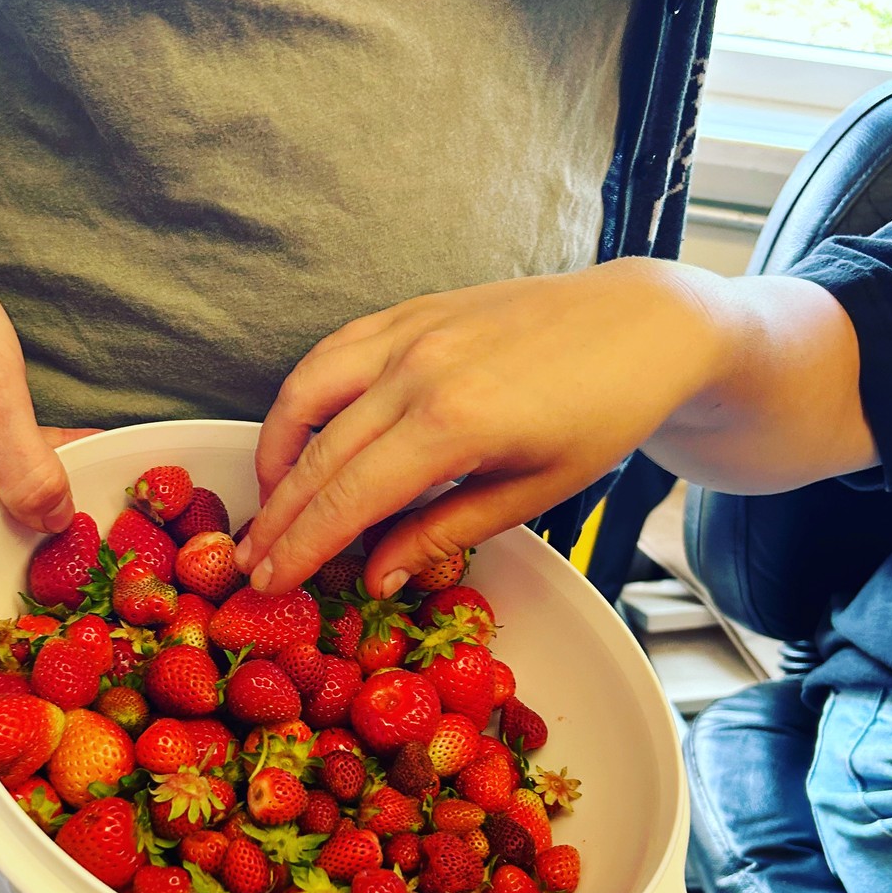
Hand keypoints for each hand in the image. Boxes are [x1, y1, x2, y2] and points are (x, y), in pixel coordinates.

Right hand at [240, 258, 869, 597]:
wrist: (643, 325)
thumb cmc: (601, 418)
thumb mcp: (532, 495)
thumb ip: (443, 531)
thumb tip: (375, 574)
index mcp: (455, 424)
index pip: (348, 497)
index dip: (301, 546)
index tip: (268, 583)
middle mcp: (418, 370)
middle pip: (318, 454)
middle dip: (278, 516)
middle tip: (248, 562)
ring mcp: (410, 331)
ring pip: (307, 393)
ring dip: (276, 451)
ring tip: (270, 500)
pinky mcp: (411, 310)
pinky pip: (333, 353)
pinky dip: (304, 396)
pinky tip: (303, 432)